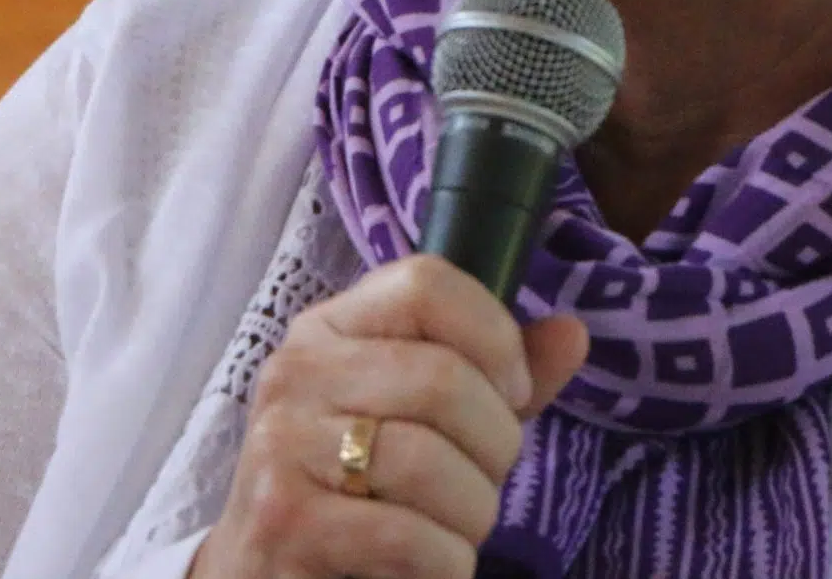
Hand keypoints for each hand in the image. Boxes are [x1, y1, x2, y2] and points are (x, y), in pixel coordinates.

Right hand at [188, 254, 588, 578]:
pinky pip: (409, 536)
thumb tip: (572, 333)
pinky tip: (427, 566)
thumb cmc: (355, 490)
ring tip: (451, 530)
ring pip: (431, 462)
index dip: (494, 336)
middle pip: (442, 378)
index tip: (512, 394)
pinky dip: (445, 563)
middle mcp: (296, 372)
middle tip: (481, 483)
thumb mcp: (420, 420)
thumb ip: (495, 378)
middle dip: (495, 448)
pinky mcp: (285, 520)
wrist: (259, 574)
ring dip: (472, 515)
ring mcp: (282, 445)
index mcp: (329, 329)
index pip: (426, 283)